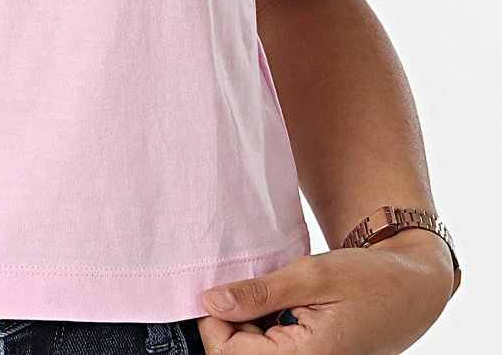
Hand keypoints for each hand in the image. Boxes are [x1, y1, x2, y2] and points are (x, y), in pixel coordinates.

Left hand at [196, 229, 455, 352]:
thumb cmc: (369, 279)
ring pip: (255, 350)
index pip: (229, 354)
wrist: (412, 289)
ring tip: (272, 293)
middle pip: (239, 354)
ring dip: (251, 323)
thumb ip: (258, 293)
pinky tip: (280, 304)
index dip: (214, 320)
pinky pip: (274, 349)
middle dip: (233, 320)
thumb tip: (210, 302)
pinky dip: (267, 326)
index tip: (217, 287)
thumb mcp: (310, 275)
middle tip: (248, 285)